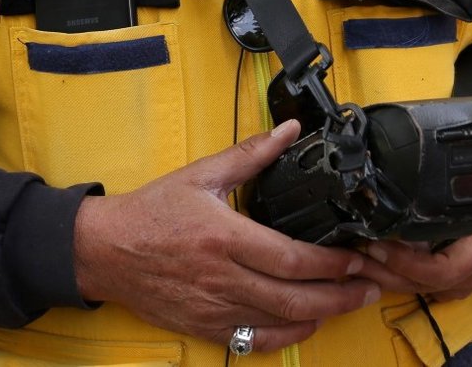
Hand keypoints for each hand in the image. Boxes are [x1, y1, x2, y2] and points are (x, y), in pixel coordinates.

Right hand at [72, 121, 380, 352]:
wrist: (103, 250)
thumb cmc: (152, 212)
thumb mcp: (202, 174)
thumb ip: (251, 154)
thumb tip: (289, 131)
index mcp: (224, 238)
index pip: (291, 258)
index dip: (331, 263)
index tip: (355, 257)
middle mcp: (221, 277)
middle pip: (293, 298)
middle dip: (339, 296)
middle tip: (368, 288)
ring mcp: (212, 307)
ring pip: (277, 322)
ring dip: (320, 316)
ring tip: (349, 304)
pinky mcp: (203, 326)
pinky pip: (252, 340)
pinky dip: (284, 337)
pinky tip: (305, 325)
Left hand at [351, 167, 471, 301]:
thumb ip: (459, 188)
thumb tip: (417, 177)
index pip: (437, 272)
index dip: (405, 261)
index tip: (377, 243)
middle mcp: (470, 275)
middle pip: (418, 285)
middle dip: (380, 270)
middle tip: (350, 251)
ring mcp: (461, 282)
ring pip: (415, 287)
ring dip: (381, 273)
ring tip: (351, 255)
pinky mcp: (451, 280)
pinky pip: (418, 282)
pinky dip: (393, 272)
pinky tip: (371, 260)